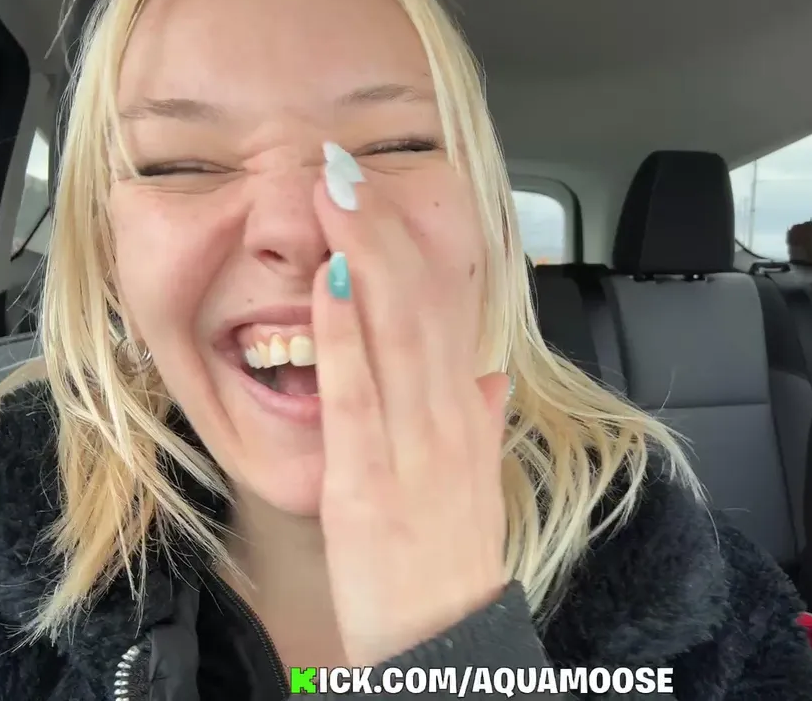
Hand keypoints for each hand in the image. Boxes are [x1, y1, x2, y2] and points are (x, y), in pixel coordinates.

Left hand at [311, 143, 511, 665]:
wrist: (447, 647)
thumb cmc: (451, 566)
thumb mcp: (474, 487)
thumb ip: (480, 424)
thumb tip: (486, 375)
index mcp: (462, 417)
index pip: (443, 315)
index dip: (413, 251)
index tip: (384, 197)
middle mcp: (443, 421)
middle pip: (419, 307)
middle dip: (384, 231)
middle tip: (349, 165)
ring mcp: (410, 449)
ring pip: (393, 335)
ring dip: (364, 258)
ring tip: (337, 194)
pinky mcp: (368, 482)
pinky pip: (357, 398)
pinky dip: (343, 338)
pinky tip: (325, 288)